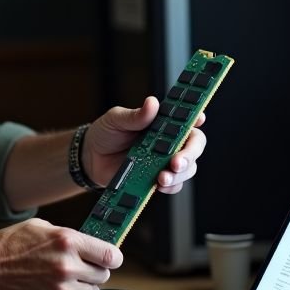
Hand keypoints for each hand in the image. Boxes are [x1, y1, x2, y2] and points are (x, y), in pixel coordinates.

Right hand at [0, 218, 121, 289]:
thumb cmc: (7, 246)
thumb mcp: (40, 227)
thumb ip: (68, 235)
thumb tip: (88, 243)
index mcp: (67, 241)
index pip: (110, 254)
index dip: (113, 257)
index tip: (110, 257)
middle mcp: (68, 265)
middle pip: (104, 274)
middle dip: (96, 269)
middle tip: (84, 265)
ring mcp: (62, 287)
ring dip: (84, 284)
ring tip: (67, 276)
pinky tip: (55, 285)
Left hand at [84, 97, 206, 194]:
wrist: (91, 158)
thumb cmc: (106, 133)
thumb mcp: (116, 119)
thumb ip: (135, 115)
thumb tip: (152, 103)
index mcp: (162, 122)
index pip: (187, 118)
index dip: (196, 117)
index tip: (198, 119)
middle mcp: (169, 141)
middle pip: (194, 146)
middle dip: (190, 154)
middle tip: (176, 162)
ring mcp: (165, 161)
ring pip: (188, 168)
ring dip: (180, 174)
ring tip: (162, 177)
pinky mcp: (157, 179)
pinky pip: (174, 185)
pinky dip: (170, 186)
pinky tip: (159, 185)